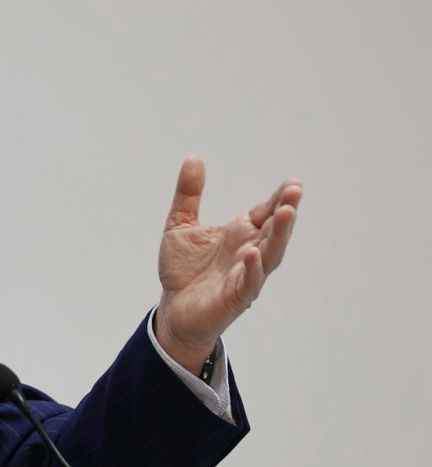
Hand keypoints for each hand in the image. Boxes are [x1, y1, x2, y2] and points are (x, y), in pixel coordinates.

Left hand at [155, 156, 302, 374]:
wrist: (173, 308)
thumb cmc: (183, 269)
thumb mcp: (180, 224)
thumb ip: (188, 193)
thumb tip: (194, 158)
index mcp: (240, 233)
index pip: (266, 212)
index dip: (279, 199)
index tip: (292, 183)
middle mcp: (249, 252)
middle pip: (274, 230)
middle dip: (285, 212)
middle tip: (294, 192)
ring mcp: (245, 275)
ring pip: (269, 254)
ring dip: (279, 236)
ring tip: (285, 214)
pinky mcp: (235, 297)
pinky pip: (248, 282)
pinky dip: (252, 269)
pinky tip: (252, 253)